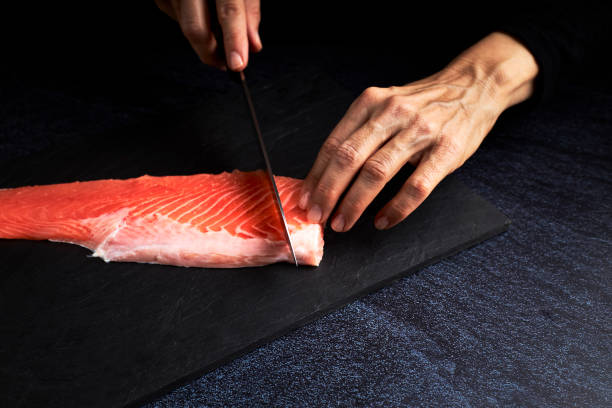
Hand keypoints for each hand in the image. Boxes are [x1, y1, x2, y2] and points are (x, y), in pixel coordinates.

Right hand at [155, 0, 261, 69]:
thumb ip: (250, 10)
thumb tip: (253, 44)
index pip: (229, 11)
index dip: (234, 41)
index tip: (237, 64)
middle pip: (196, 28)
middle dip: (211, 54)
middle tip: (225, 63)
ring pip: (185, 27)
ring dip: (204, 38)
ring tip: (217, 29)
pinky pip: (176, 17)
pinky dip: (190, 21)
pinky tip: (199, 11)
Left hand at [299, 32, 537, 230]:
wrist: (474, 86)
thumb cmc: (423, 104)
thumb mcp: (385, 105)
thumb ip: (359, 132)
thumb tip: (326, 173)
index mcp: (371, 102)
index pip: (335, 143)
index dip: (317, 175)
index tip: (306, 199)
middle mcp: (392, 113)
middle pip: (349, 158)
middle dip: (328, 192)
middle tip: (317, 216)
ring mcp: (420, 131)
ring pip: (376, 173)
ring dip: (355, 203)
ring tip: (342, 223)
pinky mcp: (446, 150)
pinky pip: (416, 187)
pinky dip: (396, 208)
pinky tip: (383, 220)